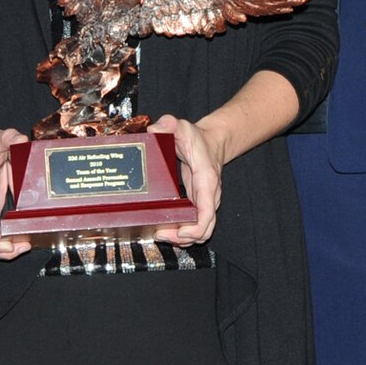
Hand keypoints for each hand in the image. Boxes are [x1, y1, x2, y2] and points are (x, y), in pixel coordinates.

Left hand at [151, 113, 225, 245]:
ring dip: (181, 239)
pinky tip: (166, 231)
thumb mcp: (183, 127)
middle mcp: (210, 197)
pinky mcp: (199, 206)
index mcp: (207, 181)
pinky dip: (182, 234)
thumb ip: (169, 125)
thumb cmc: (197, 138)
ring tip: (159, 234)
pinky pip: (195, 227)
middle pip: (203, 230)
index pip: (207, 213)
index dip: (195, 228)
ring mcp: (206, 204)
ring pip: (200, 232)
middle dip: (182, 238)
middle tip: (159, 234)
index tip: (179, 232)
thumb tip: (154, 130)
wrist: (211, 142)